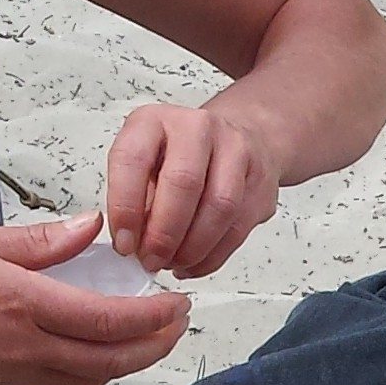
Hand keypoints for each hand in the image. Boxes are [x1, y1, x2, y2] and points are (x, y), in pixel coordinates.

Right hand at [0, 215, 189, 384]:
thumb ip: (40, 240)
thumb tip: (90, 225)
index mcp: (22, 303)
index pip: (107, 320)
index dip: (152, 317)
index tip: (177, 301)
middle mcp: (26, 347)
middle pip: (112, 359)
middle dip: (156, 344)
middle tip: (179, 321)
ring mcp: (16, 373)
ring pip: (93, 378)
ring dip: (131, 361)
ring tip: (152, 336)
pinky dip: (97, 371)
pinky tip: (104, 350)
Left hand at [107, 101, 279, 276]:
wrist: (239, 138)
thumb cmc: (180, 157)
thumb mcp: (144, 165)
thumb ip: (135, 201)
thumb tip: (131, 245)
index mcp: (155, 121)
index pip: (133, 159)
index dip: (125, 207)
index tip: (124, 244)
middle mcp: (197, 128)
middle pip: (184, 183)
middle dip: (164, 233)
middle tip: (152, 260)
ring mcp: (236, 151)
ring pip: (219, 208)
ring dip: (192, 248)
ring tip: (173, 263)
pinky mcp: (261, 181)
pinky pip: (238, 229)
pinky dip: (212, 256)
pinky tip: (193, 264)